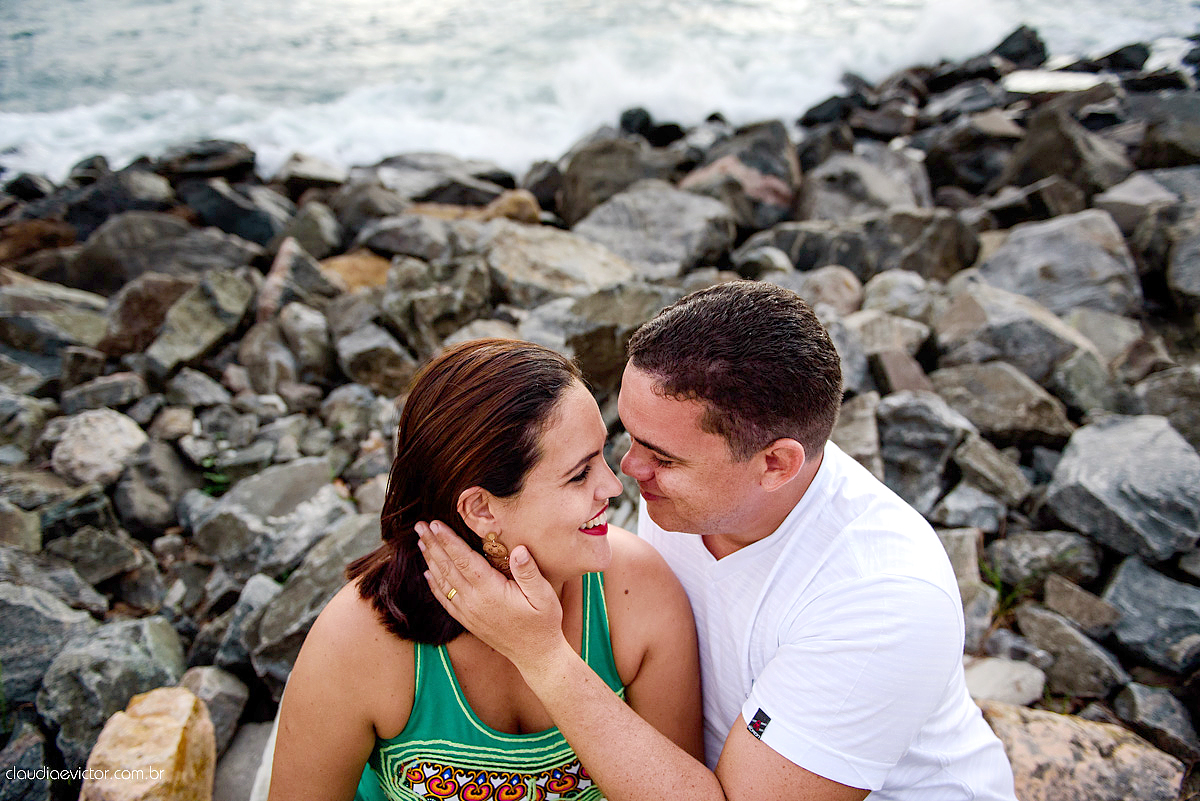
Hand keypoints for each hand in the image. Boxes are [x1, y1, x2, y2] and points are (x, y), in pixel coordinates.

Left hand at [418, 520, 565, 670]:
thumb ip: (529, 572)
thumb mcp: (544, 596)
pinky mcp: (468, 621)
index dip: (448, 540)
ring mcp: (468, 612)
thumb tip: (518, 549)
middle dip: (432, 544)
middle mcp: (474, 602)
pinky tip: (427, 574)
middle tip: (419, 526)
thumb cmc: (543, 623)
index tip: (435, 524)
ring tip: (420, 542)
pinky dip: (434, 585)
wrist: (536, 656)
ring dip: (430, 561)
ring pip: (442, 582)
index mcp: (490, 591)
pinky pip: (445, 600)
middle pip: (447, 567)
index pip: (464, 560)